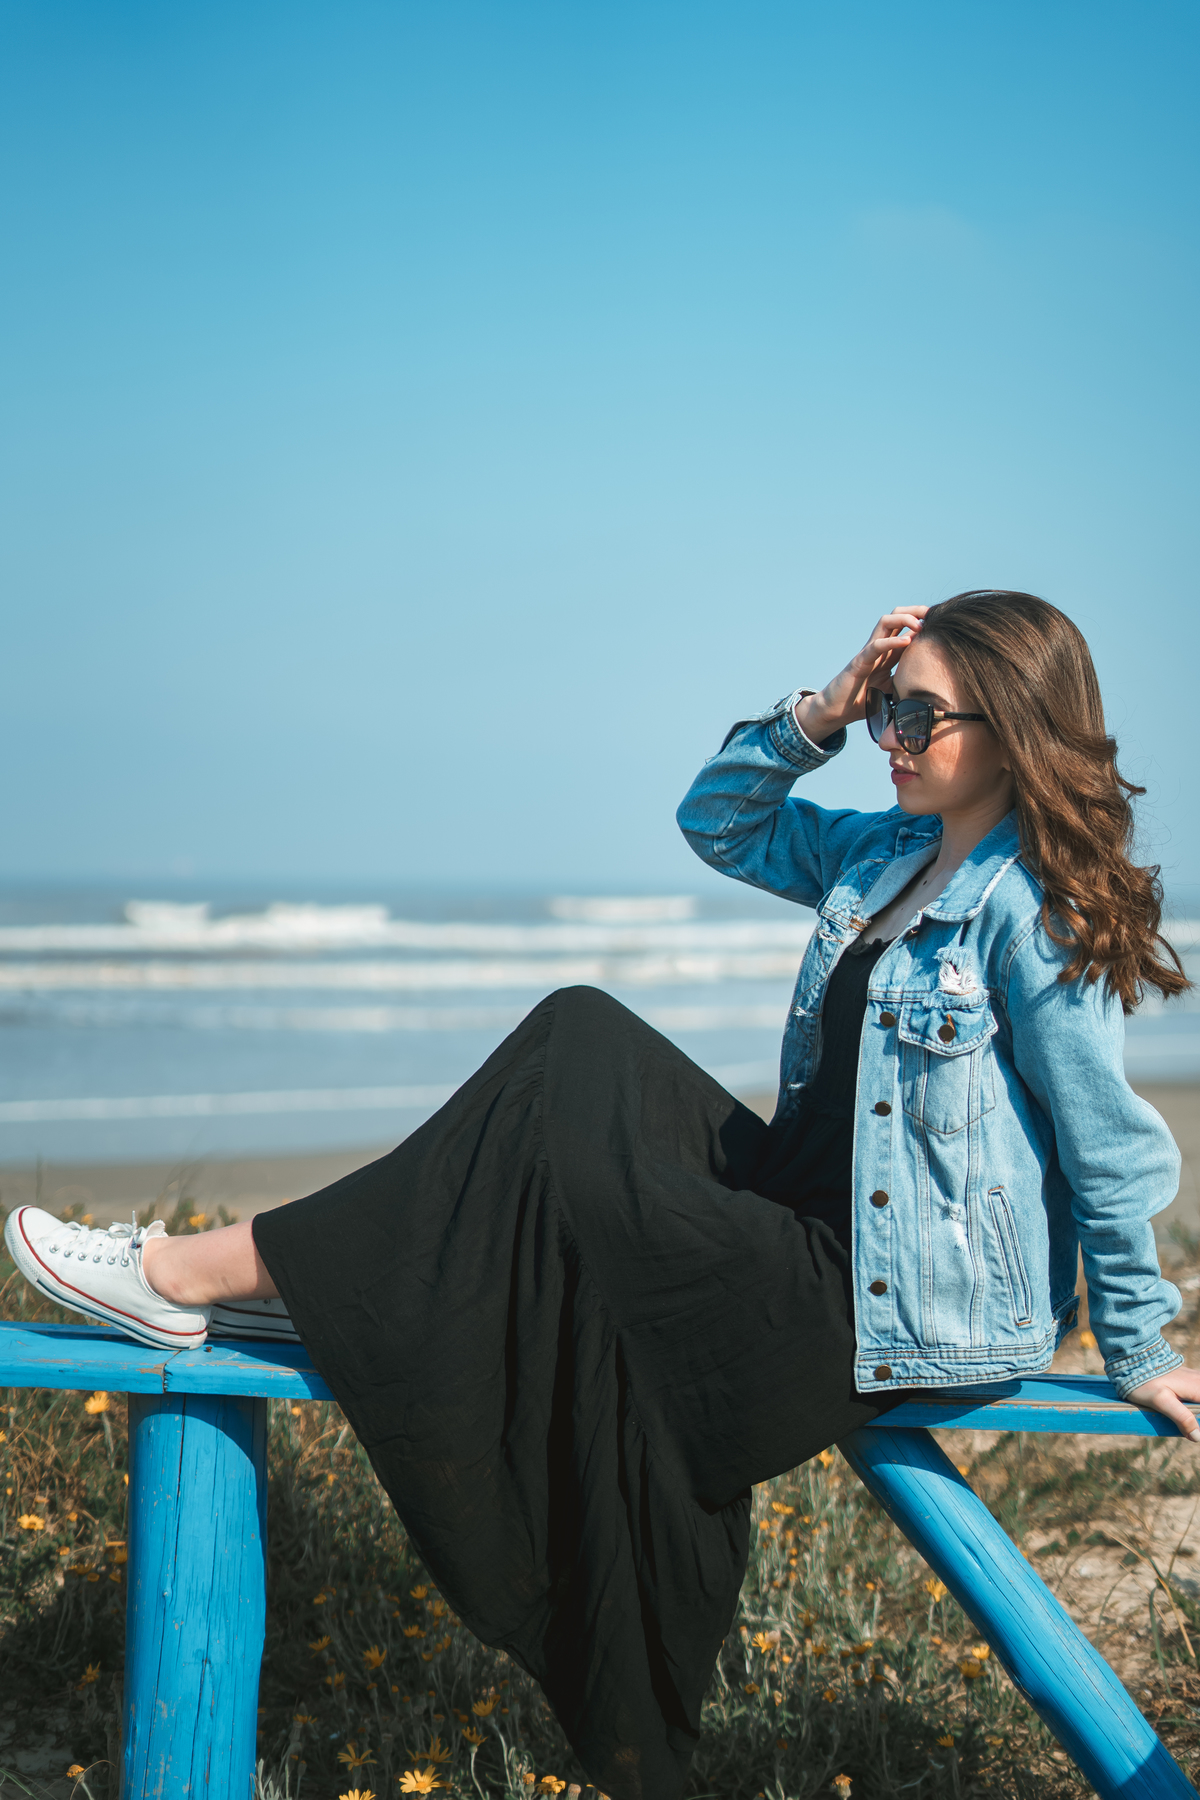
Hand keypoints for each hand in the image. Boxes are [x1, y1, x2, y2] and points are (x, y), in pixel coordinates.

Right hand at [793, 608, 928, 745]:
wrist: (837, 712)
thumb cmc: (862, 701)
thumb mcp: (893, 691)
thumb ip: (906, 685)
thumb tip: (931, 691)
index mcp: (889, 654)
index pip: (907, 628)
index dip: (923, 621)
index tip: (942, 621)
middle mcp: (879, 648)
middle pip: (896, 617)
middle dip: (916, 611)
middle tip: (933, 614)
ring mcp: (868, 653)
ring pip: (885, 623)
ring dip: (904, 619)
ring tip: (920, 625)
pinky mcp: (859, 662)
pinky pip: (876, 646)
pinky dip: (892, 641)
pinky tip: (907, 641)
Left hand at [1125, 1365, 1199, 1440]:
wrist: (1133, 1358)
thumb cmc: (1145, 1381)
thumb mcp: (1161, 1401)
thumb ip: (1181, 1418)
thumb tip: (1198, 1437)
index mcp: (1198, 1388)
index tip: (1196, 1432)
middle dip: (1198, 1418)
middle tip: (1192, 1432)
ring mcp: (1195, 1380)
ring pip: (1199, 1401)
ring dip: (1196, 1415)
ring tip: (1190, 1427)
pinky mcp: (1189, 1380)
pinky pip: (1197, 1394)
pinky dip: (1195, 1408)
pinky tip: (1190, 1415)